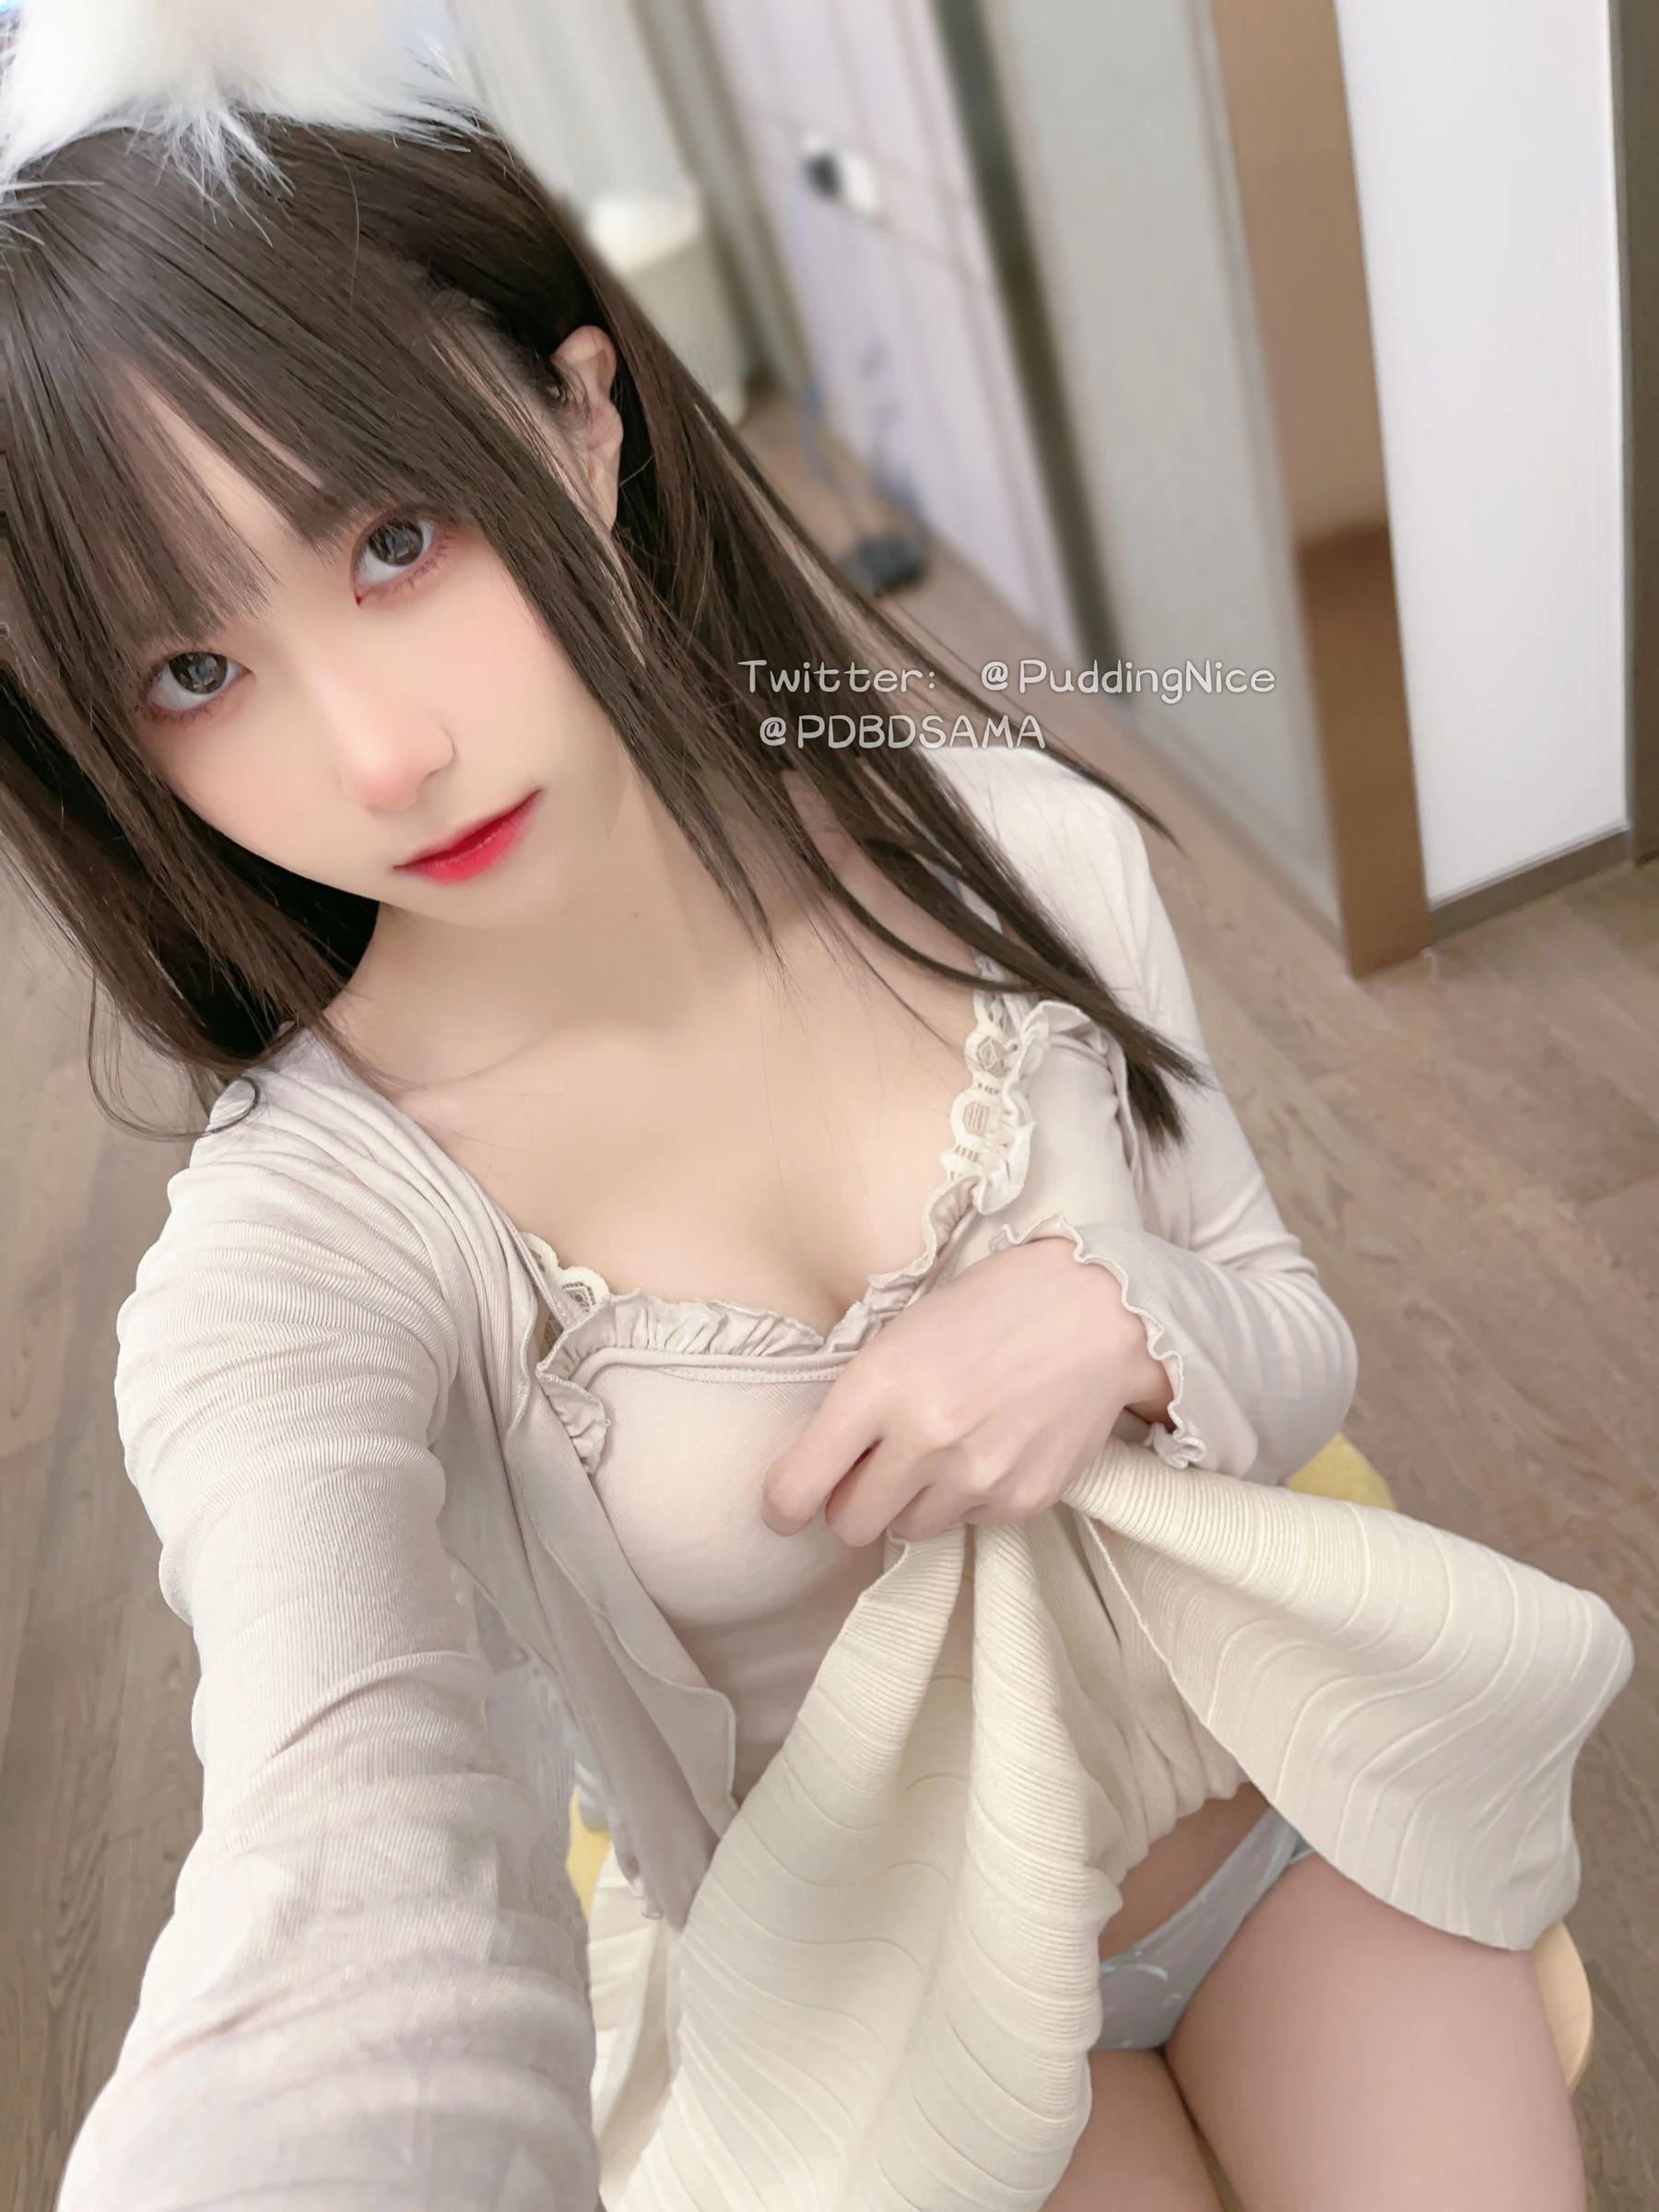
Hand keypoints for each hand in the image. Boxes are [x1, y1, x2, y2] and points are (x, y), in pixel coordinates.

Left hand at [759, 1233, 1173, 1546]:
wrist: (1099, 1313)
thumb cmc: (992, 1308)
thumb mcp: (903, 1334)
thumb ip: (860, 1403)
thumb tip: (826, 1466)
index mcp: (879, 1385)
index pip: (798, 1484)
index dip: (782, 1505)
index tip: (784, 1507)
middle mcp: (923, 1439)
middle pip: (849, 1524)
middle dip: (852, 1504)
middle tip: (873, 1471)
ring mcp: (976, 1476)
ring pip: (907, 1530)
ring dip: (912, 1501)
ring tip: (945, 1447)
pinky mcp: (1021, 1500)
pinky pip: (966, 1523)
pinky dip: (966, 1497)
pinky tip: (990, 1446)